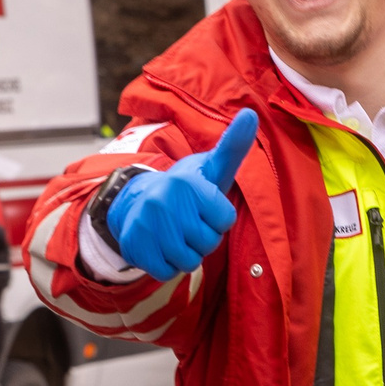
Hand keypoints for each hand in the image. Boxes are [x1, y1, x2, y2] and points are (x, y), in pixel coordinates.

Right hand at [102, 109, 257, 277]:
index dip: (218, 218)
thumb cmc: (186, 188)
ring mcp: (146, 223)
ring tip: (176, 235)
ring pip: (188, 261)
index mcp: (188, 183)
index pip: (225, 220)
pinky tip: (161, 247)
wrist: (135, 200)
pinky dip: (167, 265)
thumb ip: (233, 146)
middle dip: (203, 238)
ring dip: (187, 254)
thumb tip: (250, 114)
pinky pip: (166, 272)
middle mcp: (164, 201)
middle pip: (207, 243)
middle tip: (189, 223)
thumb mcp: (211, 168)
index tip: (204, 207)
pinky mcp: (134, 245)